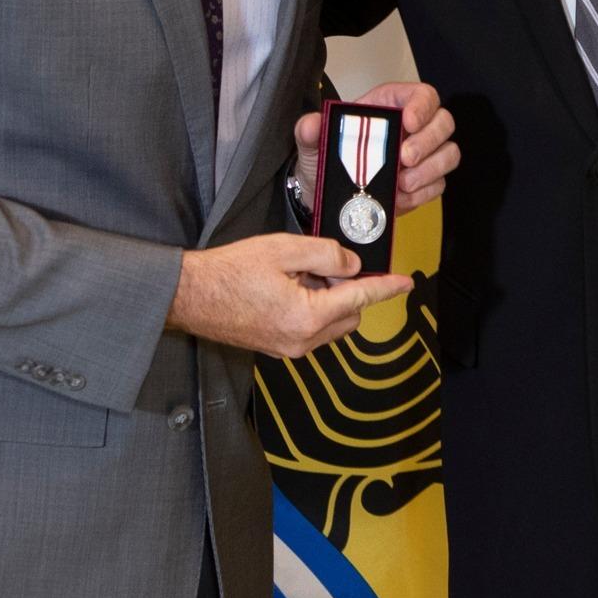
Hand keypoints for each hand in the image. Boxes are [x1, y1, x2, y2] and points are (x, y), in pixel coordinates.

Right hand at [165, 233, 412, 356]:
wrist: (191, 296)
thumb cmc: (229, 272)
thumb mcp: (284, 249)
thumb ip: (326, 254)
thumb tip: (350, 265)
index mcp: (307, 317)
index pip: (360, 299)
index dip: (386, 287)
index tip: (405, 283)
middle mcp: (302, 341)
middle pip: (350, 316)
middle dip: (347, 290)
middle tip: (322, 265)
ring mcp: (289, 348)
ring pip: (332, 324)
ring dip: (329, 300)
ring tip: (298, 276)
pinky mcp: (278, 347)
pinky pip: (312, 330)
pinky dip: (313, 309)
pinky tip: (289, 288)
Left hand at [293, 81, 458, 213]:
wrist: (325, 194)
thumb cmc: (326, 159)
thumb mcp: (313, 142)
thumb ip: (310, 130)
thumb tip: (311, 124)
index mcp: (389, 107)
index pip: (422, 94)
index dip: (422, 106)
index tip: (409, 122)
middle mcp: (412, 128)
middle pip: (443, 122)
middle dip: (428, 142)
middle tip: (404, 159)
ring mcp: (422, 156)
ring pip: (449, 154)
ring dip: (428, 171)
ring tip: (401, 184)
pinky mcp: (424, 182)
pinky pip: (439, 185)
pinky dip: (422, 193)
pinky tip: (399, 198)